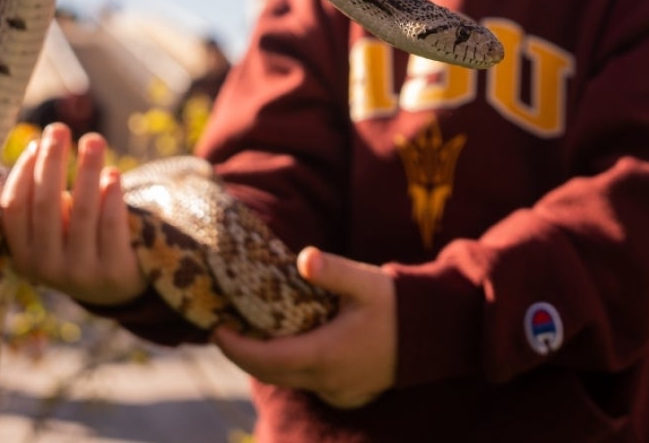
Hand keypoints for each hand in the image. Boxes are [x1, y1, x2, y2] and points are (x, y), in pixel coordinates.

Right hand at [0, 124, 145, 304]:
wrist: (114, 286)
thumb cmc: (76, 241)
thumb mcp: (50, 230)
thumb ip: (40, 199)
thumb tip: (37, 146)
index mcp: (21, 255)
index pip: (14, 208)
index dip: (23, 173)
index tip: (35, 142)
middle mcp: (46, 267)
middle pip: (46, 205)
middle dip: (52, 162)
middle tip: (59, 129)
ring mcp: (80, 272)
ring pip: (82, 212)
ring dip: (87, 171)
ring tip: (94, 140)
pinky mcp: (113, 270)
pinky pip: (111, 225)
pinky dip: (112, 196)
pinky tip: (112, 173)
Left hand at [213, 247, 396, 408]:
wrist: (433, 334)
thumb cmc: (397, 304)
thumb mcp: (366, 281)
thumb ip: (333, 271)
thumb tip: (303, 258)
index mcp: (326, 353)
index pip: (266, 360)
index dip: (235, 348)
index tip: (216, 328)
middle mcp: (326, 378)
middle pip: (269, 373)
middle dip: (242, 354)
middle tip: (224, 328)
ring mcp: (336, 389)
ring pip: (286, 380)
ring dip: (264, 361)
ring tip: (248, 332)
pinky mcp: (344, 391)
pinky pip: (305, 382)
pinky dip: (287, 367)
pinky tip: (285, 343)